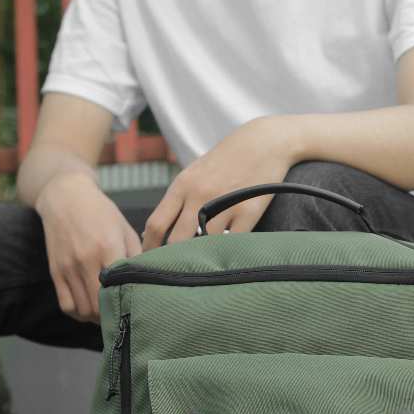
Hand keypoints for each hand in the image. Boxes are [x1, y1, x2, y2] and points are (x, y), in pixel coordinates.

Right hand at [36, 171, 141, 322]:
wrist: (66, 196)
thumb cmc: (101, 213)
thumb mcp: (125, 230)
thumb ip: (137, 257)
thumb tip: (150, 283)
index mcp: (108, 248)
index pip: (119, 289)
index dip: (129, 304)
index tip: (136, 307)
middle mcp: (86, 260)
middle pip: (100, 306)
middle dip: (113, 315)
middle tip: (123, 313)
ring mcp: (68, 267)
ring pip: (83, 310)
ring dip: (96, 318)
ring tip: (107, 312)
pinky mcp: (56, 272)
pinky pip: (66, 305)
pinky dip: (78, 313)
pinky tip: (89, 308)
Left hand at [142, 117, 298, 249]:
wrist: (264, 142)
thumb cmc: (228, 160)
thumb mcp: (195, 173)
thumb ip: (178, 200)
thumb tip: (158, 233)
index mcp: (183, 185)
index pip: (156, 223)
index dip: (150, 247)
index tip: (149, 261)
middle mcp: (200, 195)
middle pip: (176, 240)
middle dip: (173, 258)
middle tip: (175, 271)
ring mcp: (225, 205)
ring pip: (205, 244)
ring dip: (205, 255)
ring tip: (207, 261)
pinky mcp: (248, 212)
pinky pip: (233, 243)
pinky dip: (229, 250)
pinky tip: (229, 252)